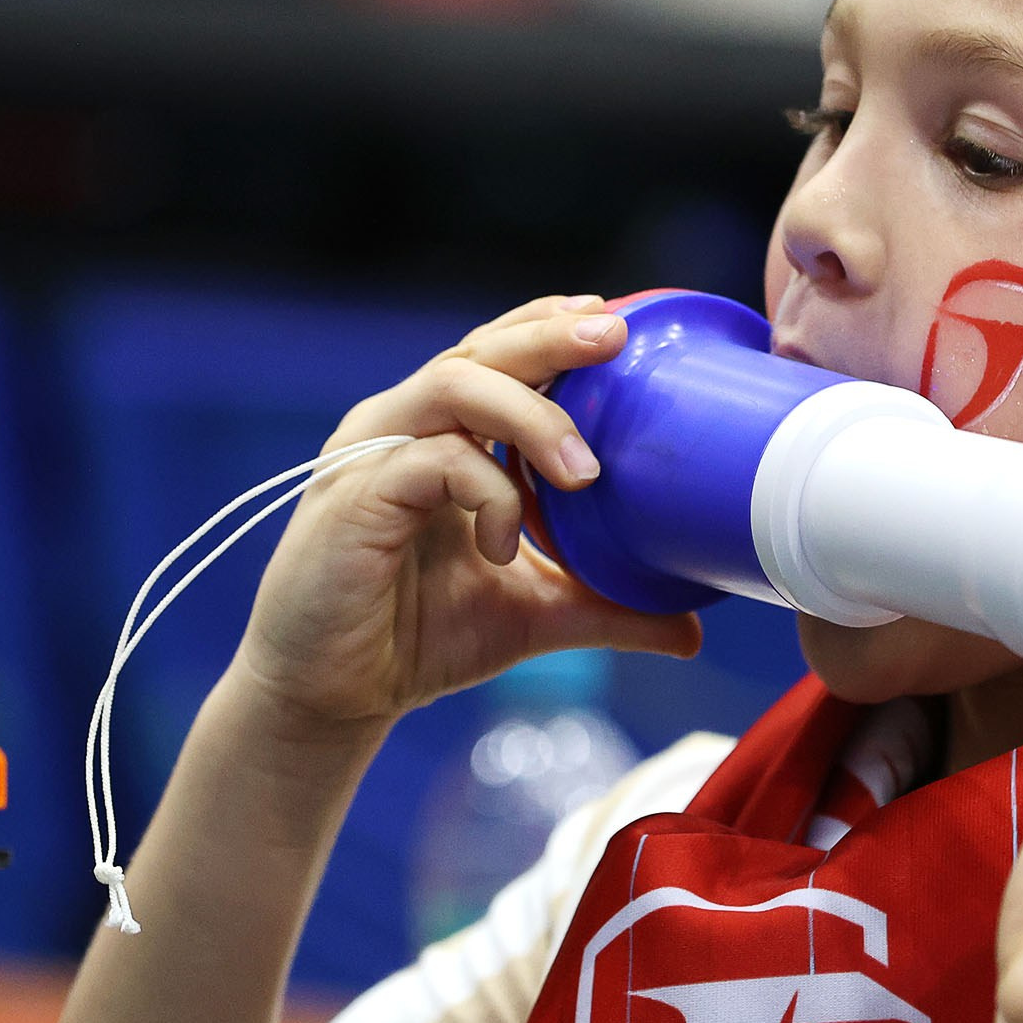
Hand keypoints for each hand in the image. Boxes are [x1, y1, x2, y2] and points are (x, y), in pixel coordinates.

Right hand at [231, 295, 701, 731]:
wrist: (331, 698)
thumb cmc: (419, 637)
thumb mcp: (534, 617)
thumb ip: (606, 610)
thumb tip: (691, 631)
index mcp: (441, 434)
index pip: (499, 354)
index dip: (551, 327)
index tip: (619, 324)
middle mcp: (404, 427)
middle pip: (482, 350)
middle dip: (551, 337)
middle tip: (616, 338)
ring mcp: (374, 454)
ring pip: (457, 386)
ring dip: (530, 415)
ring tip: (584, 469)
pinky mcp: (355, 495)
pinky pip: (432, 460)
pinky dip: (486, 492)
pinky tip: (505, 544)